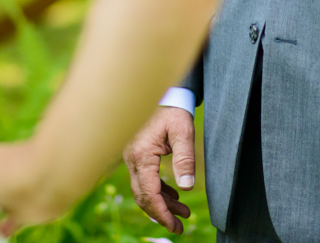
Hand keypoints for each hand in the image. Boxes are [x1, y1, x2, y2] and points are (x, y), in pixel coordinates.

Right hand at [121, 105, 197, 232]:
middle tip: (180, 226)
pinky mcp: (137, 155)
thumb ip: (185, 160)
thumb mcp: (183, 133)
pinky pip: (145, 180)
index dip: (161, 212)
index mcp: (141, 155)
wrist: (163, 93)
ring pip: (144, 189)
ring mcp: (132, 157)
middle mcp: (132, 159)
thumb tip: (187, 187)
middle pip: (143, 195)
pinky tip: (174, 195)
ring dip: (162, 203)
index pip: (149, 193)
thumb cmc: (173, 110)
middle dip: (161, 213)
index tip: (175, 225)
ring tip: (184, 212)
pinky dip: (159, 191)